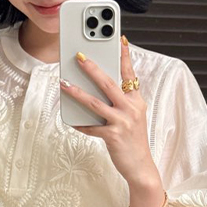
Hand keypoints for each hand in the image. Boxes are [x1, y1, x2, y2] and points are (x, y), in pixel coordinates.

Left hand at [59, 35, 156, 184]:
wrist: (141, 167)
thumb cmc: (134, 141)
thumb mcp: (133, 117)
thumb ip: (119, 102)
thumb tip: (96, 91)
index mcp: (137, 101)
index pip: (130, 74)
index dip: (125, 56)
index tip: (119, 39)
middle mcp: (131, 108)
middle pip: (109, 83)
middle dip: (93, 68)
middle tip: (80, 56)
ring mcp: (122, 121)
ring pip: (96, 102)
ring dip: (77, 92)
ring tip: (64, 83)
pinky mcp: (113, 135)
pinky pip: (91, 126)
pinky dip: (80, 123)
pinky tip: (71, 119)